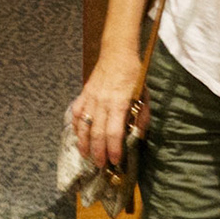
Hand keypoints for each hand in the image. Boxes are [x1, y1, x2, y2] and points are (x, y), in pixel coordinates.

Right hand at [69, 50, 145, 168]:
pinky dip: (76, 125)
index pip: (114, 132)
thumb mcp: (144, 95)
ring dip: (83, 142)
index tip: (115, 160)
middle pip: (97, 133)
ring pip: (83, 125)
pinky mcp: (84, 93)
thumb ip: (141, 115)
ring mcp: (91, 98)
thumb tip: (138, 134)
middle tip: (100, 165)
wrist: (117, 52)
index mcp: (119, 103)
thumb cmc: (133, 74)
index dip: (113, 149)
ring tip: (86, 155)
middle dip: (98, 151)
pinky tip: (77, 135)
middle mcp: (102, 102)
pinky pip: (76, 113)